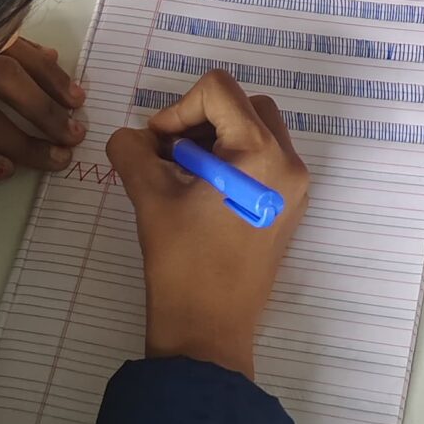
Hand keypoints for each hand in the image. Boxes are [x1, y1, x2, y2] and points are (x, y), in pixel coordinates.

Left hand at [0, 38, 85, 198]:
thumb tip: (3, 167)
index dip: (31, 144)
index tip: (57, 160)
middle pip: (7, 85)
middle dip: (45, 112)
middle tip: (74, 134)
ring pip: (3, 54)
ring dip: (43, 76)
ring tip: (73, 97)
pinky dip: (20, 44)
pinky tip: (42, 55)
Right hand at [110, 70, 308, 376]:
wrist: (209, 332)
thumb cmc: (182, 265)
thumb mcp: (150, 198)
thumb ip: (134, 152)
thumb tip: (130, 137)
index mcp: (261, 154)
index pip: (218, 91)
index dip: (178, 110)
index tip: (156, 146)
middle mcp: (289, 163)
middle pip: (242, 105)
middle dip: (199, 121)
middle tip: (168, 157)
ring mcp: (294, 188)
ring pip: (255, 131)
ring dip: (214, 139)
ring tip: (179, 176)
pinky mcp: (288, 208)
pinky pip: (263, 160)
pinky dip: (230, 160)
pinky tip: (198, 193)